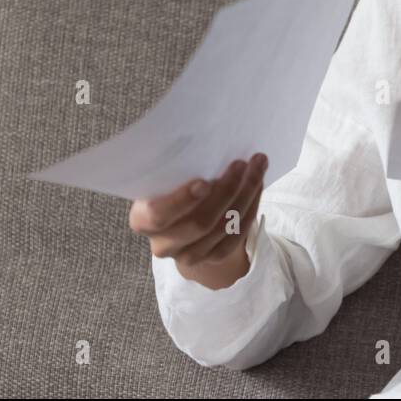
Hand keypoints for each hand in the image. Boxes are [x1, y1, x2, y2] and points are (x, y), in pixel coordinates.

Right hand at [129, 152, 268, 289]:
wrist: (183, 220)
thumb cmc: (173, 188)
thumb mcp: (166, 179)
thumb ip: (177, 169)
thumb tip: (209, 142)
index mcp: (143, 219)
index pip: (158, 214)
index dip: (181, 200)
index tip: (204, 181)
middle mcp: (163, 244)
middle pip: (199, 223)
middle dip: (225, 191)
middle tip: (241, 163)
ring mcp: (188, 255)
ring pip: (223, 228)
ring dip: (245, 194)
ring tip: (257, 167)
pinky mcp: (213, 258)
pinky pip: (237, 236)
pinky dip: (251, 208)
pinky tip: (257, 186)